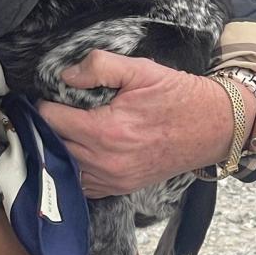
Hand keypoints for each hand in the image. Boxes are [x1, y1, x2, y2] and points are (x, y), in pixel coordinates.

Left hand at [36, 50, 255, 196]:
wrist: (212, 127)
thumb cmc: (176, 96)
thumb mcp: (139, 69)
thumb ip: (99, 66)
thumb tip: (66, 75)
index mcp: (106, 131)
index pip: (52, 120)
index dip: (43, 104)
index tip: (47, 94)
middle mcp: (106, 162)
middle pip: (53, 145)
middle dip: (46, 126)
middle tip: (48, 109)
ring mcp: (114, 180)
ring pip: (64, 168)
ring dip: (57, 148)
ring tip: (59, 128)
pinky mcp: (121, 188)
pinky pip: (83, 185)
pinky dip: (73, 169)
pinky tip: (75, 150)